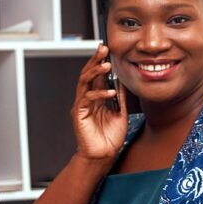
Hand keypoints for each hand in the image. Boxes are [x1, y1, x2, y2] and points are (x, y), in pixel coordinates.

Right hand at [71, 44, 127, 161]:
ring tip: (106, 65)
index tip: (106, 49)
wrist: (103, 156)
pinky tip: (109, 92)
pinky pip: (87, 99)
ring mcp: (82, 105)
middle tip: (102, 48)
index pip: (96, 74)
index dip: (100, 61)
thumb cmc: (110, 137)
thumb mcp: (120, 113)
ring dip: (95, 72)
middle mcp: (87, 99)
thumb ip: (120, 99)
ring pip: (84, 82)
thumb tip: (123, 83)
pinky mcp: (78, 114)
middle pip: (88, 73)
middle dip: (95, 60)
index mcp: (96, 97)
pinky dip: (98, 94)